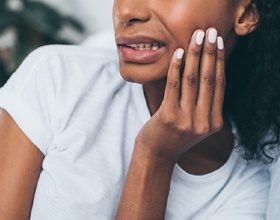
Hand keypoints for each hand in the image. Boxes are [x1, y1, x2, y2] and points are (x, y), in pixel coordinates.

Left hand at [135, 28, 225, 163]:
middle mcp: (204, 122)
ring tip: (196, 37)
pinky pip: (174, 85)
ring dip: (194, 55)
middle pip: (209, 79)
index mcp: (214, 122)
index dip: (219, 61)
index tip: (218, 42)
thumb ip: (205, 103)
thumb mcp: (196, 121)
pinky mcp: (169, 117)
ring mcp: (187, 121)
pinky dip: (176, 67)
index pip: (219, 85)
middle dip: (210, 52)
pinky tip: (178, 53)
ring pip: (193, 80)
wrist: (157, 154)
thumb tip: (207, 69)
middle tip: (210, 32)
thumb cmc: (174, 134)